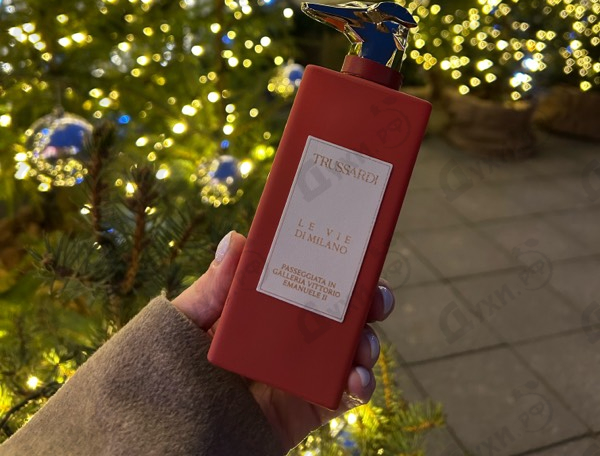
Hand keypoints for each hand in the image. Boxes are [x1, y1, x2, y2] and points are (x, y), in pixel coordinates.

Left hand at [174, 231, 395, 454]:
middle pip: (337, 308)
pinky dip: (361, 385)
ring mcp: (300, 369)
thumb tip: (235, 240)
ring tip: (366, 347)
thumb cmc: (170, 370)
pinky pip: (343, 394)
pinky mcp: (307, 406)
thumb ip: (211, 289)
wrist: (171, 438)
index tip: (354, 250)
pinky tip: (359, 381)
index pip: (304, 274)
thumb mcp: (186, 323)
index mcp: (262, 306)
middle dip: (365, 298)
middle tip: (376, 296)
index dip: (333, 262)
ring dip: (367, 341)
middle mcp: (287, 333)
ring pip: (349, 347)